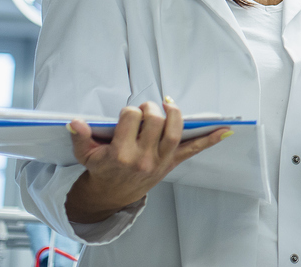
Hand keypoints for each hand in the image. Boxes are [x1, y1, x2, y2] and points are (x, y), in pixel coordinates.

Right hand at [65, 100, 229, 222]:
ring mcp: (160, 161)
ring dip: (175, 114)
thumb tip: (75, 122)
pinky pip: (193, 150)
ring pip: (175, 132)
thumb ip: (81, 137)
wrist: (112, 194)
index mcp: (120, 154)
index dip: (129, 111)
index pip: (131, 118)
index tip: (126, 115)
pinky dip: (210, 139)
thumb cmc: (101, 169)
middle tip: (146, 109)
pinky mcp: (171, 163)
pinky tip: (226, 130)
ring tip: (168, 105)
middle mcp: (143, 158)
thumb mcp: (86, 155)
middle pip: (155, 121)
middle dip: (151, 109)